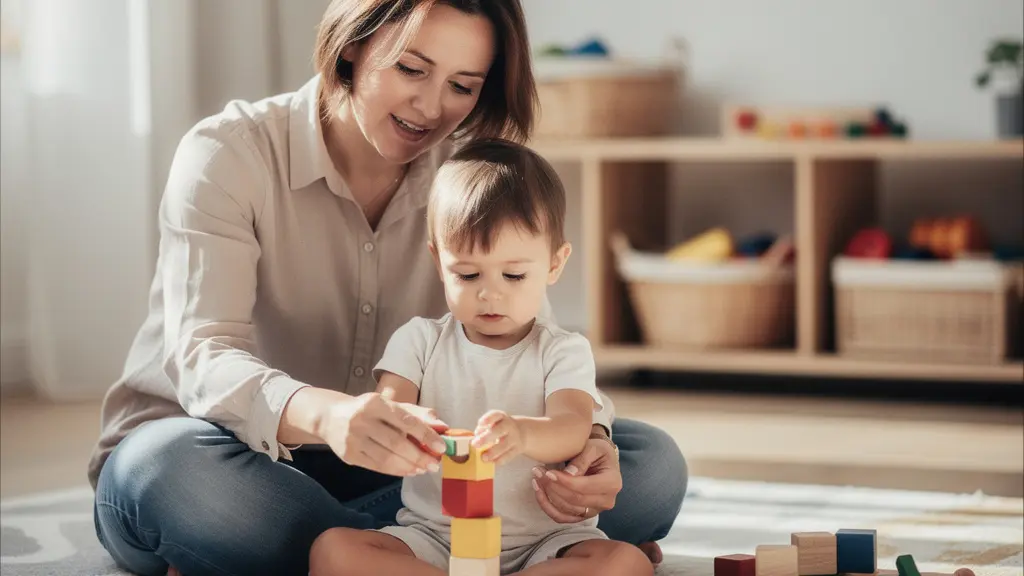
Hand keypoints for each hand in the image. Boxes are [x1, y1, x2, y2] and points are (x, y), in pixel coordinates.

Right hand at [318, 392, 447, 476]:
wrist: (329, 417)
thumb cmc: (367, 410)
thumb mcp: (389, 405)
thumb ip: (416, 414)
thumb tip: (442, 425)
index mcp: (375, 403)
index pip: (405, 420)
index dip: (425, 434)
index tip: (441, 447)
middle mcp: (362, 420)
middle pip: (396, 442)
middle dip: (419, 456)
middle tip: (434, 464)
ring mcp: (353, 439)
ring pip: (386, 458)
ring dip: (409, 466)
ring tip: (423, 469)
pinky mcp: (348, 455)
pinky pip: (376, 467)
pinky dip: (395, 471)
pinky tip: (408, 471)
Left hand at [472, 410, 524, 465]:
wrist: (522, 432)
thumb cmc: (500, 427)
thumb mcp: (494, 423)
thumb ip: (484, 428)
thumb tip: (476, 437)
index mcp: (501, 417)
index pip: (496, 415)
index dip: (488, 418)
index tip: (480, 423)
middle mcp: (509, 426)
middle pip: (499, 430)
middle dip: (486, 437)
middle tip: (475, 444)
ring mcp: (514, 438)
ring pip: (504, 445)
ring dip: (493, 452)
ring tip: (483, 457)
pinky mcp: (517, 449)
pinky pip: (508, 455)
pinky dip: (499, 460)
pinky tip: (491, 462)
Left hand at [531, 436, 621, 522]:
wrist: (601, 461)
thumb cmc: (598, 452)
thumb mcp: (593, 448)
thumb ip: (582, 460)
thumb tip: (568, 474)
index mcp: (612, 483)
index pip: (584, 487)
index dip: (564, 481)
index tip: (548, 473)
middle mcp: (606, 501)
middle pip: (574, 500)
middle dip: (553, 487)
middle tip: (538, 472)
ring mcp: (594, 511)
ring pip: (566, 510)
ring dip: (548, 496)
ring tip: (537, 478)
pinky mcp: (583, 516)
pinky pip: (562, 517)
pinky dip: (548, 507)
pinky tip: (539, 493)